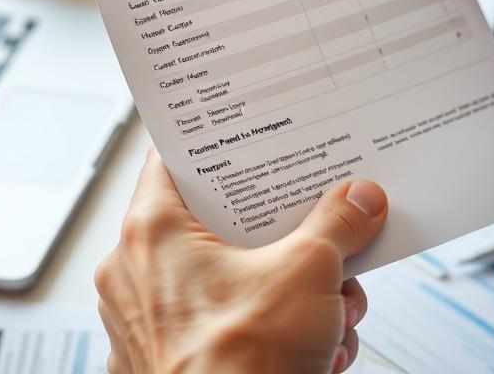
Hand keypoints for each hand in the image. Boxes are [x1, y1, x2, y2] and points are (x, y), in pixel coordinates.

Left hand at [95, 148, 388, 373]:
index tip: (257, 142)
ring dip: (293, 297)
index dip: (222, 147)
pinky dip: (273, 334)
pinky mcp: (169, 360)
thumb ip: (336, 223)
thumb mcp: (307, 273)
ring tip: (331, 316)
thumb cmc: (238, 369)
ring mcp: (148, 323)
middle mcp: (136, 274)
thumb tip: (358, 201)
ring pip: (232, 282)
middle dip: (289, 244)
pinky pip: (226, 325)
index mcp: (151, 233)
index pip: (177, 160)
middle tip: (326, 248)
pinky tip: (317, 352)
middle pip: (222, 228)